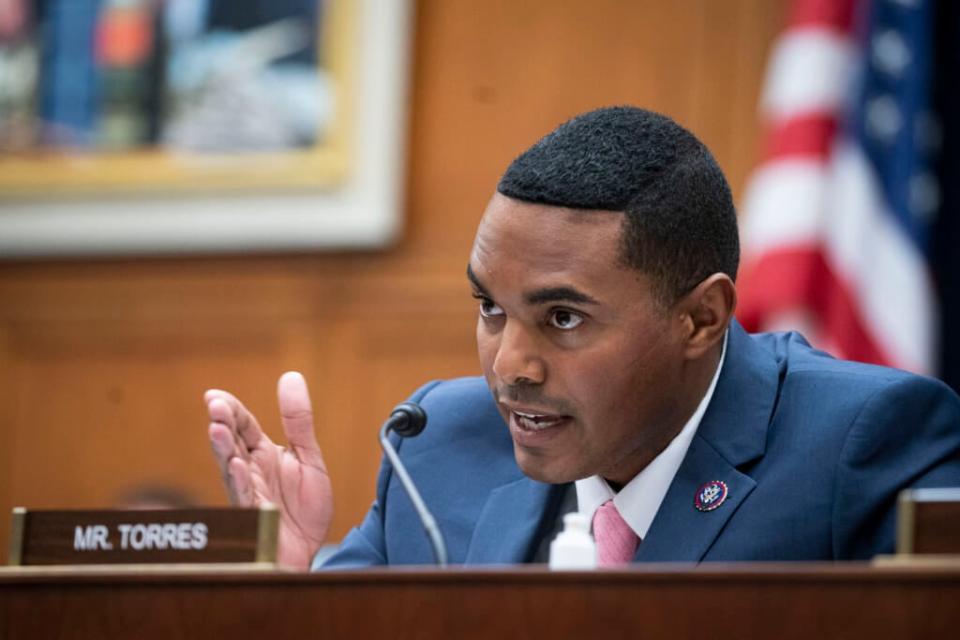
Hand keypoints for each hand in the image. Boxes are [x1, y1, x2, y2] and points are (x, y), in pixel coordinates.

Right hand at [206, 372, 332, 569]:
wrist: (310, 549)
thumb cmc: (304, 507)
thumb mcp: (308, 456)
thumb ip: (298, 420)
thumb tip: (290, 376)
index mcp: (262, 454)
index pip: (243, 425)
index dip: (230, 409)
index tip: (215, 395)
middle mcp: (251, 471)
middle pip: (232, 443)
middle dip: (223, 424)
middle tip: (215, 406)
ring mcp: (250, 493)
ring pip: (231, 468)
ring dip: (224, 449)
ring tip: (218, 429)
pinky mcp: (256, 516)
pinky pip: (246, 498)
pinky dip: (240, 481)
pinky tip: (236, 466)